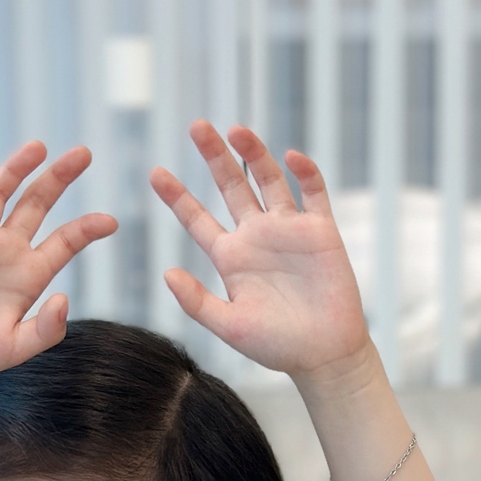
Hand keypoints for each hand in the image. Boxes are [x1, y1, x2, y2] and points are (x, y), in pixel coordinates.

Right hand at [0, 142, 116, 385]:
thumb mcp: (13, 349)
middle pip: (37, 204)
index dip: (87, 230)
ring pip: (0, 191)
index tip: (110, 221)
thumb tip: (64, 299)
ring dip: (17, 168)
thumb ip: (44, 331)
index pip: (64, 242)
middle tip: (84, 153)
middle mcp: (6, 250)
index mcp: (29, 275)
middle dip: (59, 178)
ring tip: (38, 147)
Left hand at [150, 123, 370, 379]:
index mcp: (231, 258)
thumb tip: (166, 273)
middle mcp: (256, 237)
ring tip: (236, 130)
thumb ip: (197, 302)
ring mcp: (288, 230)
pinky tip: (291, 157)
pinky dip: (305, 172)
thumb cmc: (277, 346)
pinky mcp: (320, 231)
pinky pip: (313, 193)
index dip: (177, 196)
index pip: (197, 220)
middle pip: (231, 186)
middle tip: (197, 126)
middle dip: (214, 157)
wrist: (325, 354)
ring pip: (268, 180)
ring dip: (254, 153)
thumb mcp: (229, 326)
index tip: (155, 173)